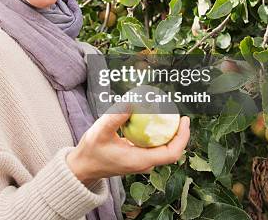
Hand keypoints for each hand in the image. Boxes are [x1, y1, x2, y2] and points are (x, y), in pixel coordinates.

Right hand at [66, 110, 189, 186]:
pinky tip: (151, 120)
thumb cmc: (91, 152)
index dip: (182, 137)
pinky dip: (156, 134)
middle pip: (170, 149)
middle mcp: (144, 163)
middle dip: (177, 132)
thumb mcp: (101, 132)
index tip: (184, 120)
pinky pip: (152, 146)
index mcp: (141, 160)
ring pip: (162, 148)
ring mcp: (140, 161)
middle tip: (177, 112)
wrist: (82, 166)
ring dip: (167, 132)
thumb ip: (116, 117)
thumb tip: (132, 101)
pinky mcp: (136, 157)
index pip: (172, 152)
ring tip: (167, 114)